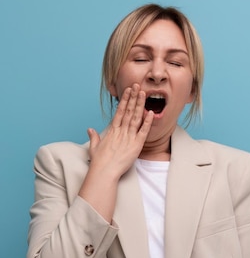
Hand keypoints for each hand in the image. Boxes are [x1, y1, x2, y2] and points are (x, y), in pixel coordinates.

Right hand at [78, 84, 153, 221]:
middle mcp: (121, 131)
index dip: (125, 100)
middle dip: (133, 97)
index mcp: (112, 131)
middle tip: (137, 85)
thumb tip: (90, 130)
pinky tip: (150, 112)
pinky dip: (147, 122)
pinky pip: (143, 131)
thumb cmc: (99, 162)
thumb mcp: (94, 147)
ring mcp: (129, 137)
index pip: (119, 112)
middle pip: (128, 111)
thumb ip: (94, 137)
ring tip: (143, 93)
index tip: (128, 91)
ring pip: (135, 118)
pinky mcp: (136, 145)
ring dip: (140, 105)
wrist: (104, 172)